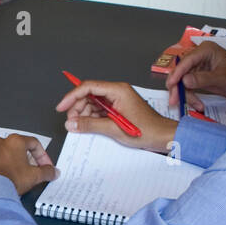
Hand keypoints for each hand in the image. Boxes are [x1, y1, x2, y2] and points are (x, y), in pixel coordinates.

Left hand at [0, 134, 57, 193]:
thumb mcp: (34, 177)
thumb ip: (46, 172)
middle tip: (28, 172)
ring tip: (9, 177)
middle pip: (15, 149)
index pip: (34, 144)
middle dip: (23, 160)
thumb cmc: (9, 180)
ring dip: (5, 164)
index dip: (42, 156)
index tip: (44, 166)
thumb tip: (53, 172)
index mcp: (15, 142)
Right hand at [56, 80, 176, 153]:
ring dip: (84, 114)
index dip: (72, 97)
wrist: (164, 136)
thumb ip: (90, 125)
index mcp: (117, 90)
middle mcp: (117, 91)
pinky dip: (92, 118)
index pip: (88, 87)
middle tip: (71, 122)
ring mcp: (118, 100)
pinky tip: (88, 126)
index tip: (61, 108)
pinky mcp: (119, 108)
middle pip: (89, 95)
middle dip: (77, 108)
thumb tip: (71, 124)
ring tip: (79, 126)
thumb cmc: (146, 130)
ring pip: (93, 103)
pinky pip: (100, 110)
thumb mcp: (114, 129)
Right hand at [164, 40, 225, 105]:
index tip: (171, 85)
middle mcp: (198, 56)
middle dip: (177, 87)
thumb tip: (184, 81)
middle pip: (180, 71)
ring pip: (182, 81)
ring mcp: (197, 66)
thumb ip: (203, 79)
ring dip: (185, 94)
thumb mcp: (223, 78)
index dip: (176, 74)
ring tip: (195, 105)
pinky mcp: (197, 76)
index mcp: (205, 50)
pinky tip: (197, 104)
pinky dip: (191, 96)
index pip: (185, 61)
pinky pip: (188, 86)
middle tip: (174, 100)